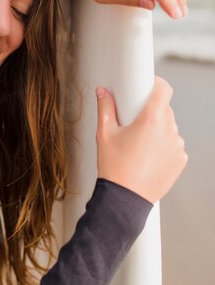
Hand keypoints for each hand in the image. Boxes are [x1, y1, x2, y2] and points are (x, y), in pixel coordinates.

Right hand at [95, 77, 187, 203]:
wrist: (125, 199)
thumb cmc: (114, 167)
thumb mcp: (105, 134)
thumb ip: (105, 108)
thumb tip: (103, 92)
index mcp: (151, 119)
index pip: (164, 89)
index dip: (157, 84)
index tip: (149, 87)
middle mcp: (169, 130)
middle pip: (164, 110)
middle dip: (151, 113)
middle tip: (134, 124)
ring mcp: (177, 146)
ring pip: (169, 128)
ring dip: (158, 131)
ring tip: (139, 146)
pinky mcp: (180, 160)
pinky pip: (173, 146)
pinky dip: (163, 147)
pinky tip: (147, 157)